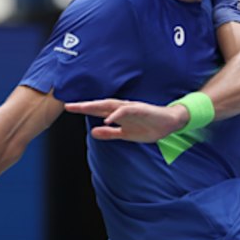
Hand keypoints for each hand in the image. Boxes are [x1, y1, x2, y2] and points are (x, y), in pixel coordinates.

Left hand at [64, 99, 189, 142]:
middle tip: (69, 105)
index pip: (97, 111)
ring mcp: (131, 108)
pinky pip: (127, 111)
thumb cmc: (149, 127)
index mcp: (118, 114)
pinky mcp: (141, 110)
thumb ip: (110, 133)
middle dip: (85, 106)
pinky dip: (117, 114)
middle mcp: (122, 108)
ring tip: (83, 108)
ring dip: (97, 106)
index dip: (83, 109)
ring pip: (111, 105)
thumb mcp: (126, 134)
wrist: (170, 123)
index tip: (69, 109)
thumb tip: (93, 132)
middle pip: (100, 105)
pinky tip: (108, 119)